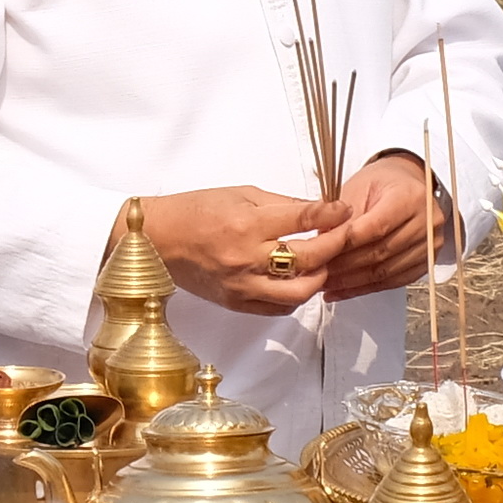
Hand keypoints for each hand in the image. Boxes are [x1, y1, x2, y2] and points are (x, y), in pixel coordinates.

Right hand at [140, 184, 338, 314]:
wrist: (158, 240)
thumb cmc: (194, 211)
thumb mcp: (240, 194)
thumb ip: (282, 205)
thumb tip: (318, 210)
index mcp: (246, 225)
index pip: (302, 220)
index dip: (331, 214)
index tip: (343, 211)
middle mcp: (246, 258)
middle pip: (309, 258)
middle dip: (336, 244)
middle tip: (344, 234)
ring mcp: (242, 286)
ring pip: (300, 292)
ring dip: (320, 276)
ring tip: (323, 262)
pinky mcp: (237, 303)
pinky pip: (279, 308)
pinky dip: (296, 296)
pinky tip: (298, 280)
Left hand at [309, 153, 443, 298]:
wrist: (405, 184)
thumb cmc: (381, 182)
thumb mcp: (358, 188)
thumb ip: (343, 217)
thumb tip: (323, 245)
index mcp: (410, 196)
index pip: (376, 227)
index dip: (347, 244)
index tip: (322, 253)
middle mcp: (427, 221)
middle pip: (382, 252)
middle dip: (346, 266)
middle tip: (319, 273)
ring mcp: (431, 243)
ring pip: (387, 272)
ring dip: (354, 282)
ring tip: (328, 285)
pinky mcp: (427, 260)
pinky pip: (395, 281)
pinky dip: (367, 288)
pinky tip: (345, 290)